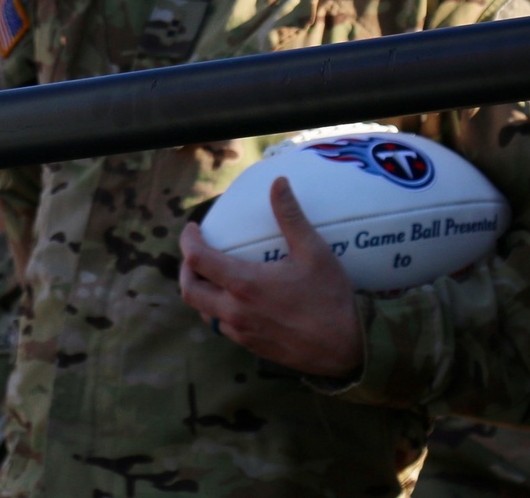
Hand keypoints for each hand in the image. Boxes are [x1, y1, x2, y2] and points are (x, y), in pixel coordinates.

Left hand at [179, 177, 364, 378]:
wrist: (344, 347)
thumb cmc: (329, 297)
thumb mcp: (313, 251)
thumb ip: (290, 216)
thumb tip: (279, 182)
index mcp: (244, 284)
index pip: (198, 260)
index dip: (188, 241)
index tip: (193, 228)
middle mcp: (235, 310)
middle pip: (189, 290)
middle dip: (186, 269)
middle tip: (197, 254)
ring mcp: (241, 331)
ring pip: (204, 312)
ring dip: (201, 291)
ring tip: (214, 276)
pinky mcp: (251, 346)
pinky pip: (222, 327)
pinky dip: (218, 310)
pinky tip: (238, 301)